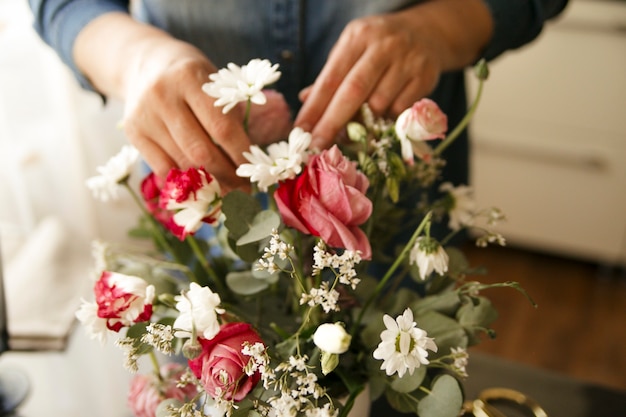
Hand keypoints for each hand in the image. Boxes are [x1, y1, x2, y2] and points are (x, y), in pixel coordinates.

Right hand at [121, 40, 250, 190]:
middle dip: (226, 175)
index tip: (252, 170)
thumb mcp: (214, 81)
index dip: (239, 154)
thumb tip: (248, 161)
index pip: (221, 127)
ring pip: (182, 163)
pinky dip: (184, 181)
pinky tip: (201, 187)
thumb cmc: (192, 76)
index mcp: (189, 78)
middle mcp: (163, 96)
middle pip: (200, 150)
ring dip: (208, 184)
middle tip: (243, 189)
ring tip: (227, 191)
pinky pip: (162, 168)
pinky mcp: (133, 132)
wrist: (146, 63)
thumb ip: (230, 113)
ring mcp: (145, 115)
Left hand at [295, 0, 492, 149]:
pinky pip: (399, 110)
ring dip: (362, 124)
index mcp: (357, 37)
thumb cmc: (379, 47)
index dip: (315, 107)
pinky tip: (381, 118)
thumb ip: (331, 76)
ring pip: (378, 105)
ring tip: (353, 131)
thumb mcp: (352, 50)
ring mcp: (407, 60)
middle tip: (318, 144)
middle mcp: (382, 46)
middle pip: (353, 91)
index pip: (331, 78)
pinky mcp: (425, 76)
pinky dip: (386, 120)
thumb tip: (305, 100)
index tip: (301, 130)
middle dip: (332, 122)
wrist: (428, 33)